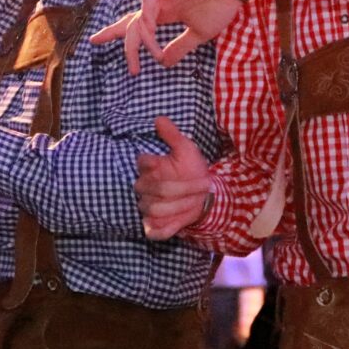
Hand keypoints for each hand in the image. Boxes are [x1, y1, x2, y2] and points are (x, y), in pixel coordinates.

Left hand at [91, 0, 240, 74]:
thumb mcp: (198, 35)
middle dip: (117, 37)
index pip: (135, 24)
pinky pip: (149, 2)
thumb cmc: (220, 4)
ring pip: (139, 16)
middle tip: (120, 60)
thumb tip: (164, 63)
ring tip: (153, 54)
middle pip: (130, 22)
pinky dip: (148, 19)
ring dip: (143, 38)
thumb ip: (180, 47)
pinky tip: (151, 31)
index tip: (96, 41)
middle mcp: (159, 3)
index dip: (115, 32)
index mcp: (165, 13)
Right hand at [134, 117, 212, 239]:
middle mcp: (145, 187)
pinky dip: (167, 228)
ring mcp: (147, 207)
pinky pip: (154, 230)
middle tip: (203, 185)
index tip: (185, 167)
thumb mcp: (186, 149)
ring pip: (154, 209)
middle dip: (182, 188)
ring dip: (180, 206)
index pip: (143, 163)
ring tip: (197, 200)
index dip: (162, 166)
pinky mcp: (154, 226)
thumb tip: (159, 118)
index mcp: (150, 167)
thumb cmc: (192, 169)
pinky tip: (183, 221)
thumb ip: (172, 135)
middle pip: (154, 189)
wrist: (204, 194)